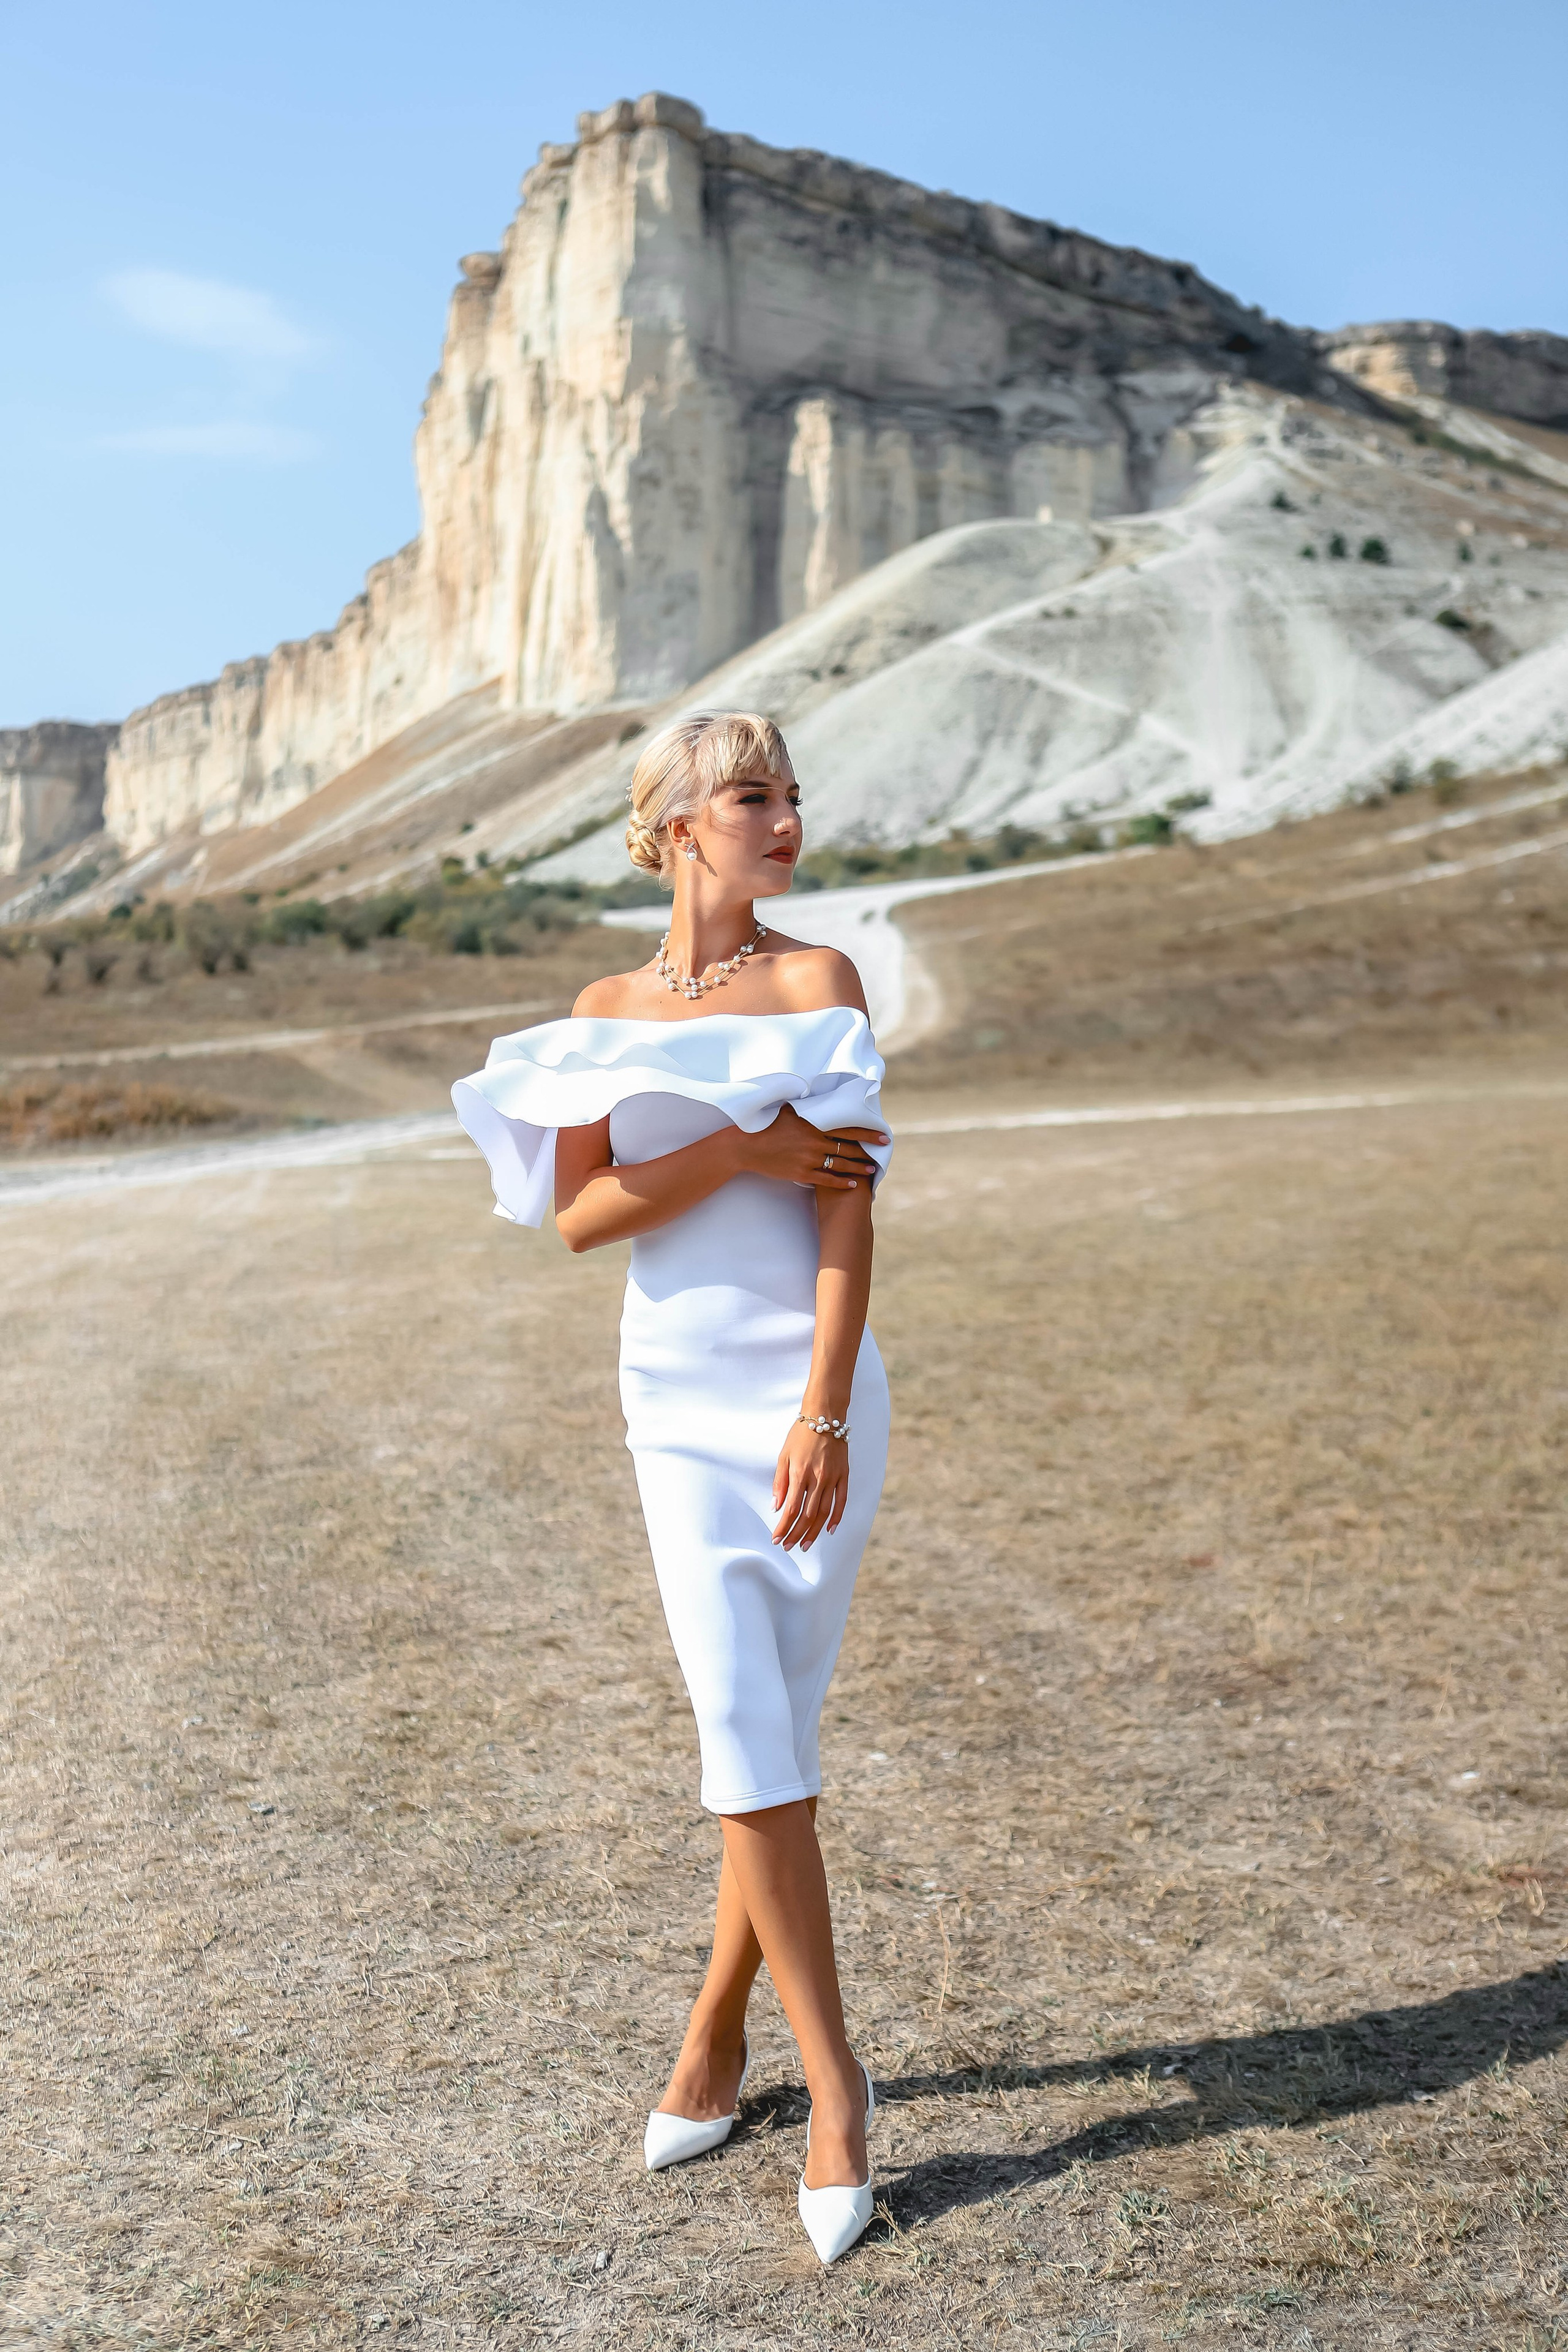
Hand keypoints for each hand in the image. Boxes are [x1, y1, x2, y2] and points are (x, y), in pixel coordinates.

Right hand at [738, 1105, 885, 1190]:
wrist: (747, 1146)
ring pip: (841, 1164)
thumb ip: (807, 1106)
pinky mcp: (802, 1173)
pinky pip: (827, 1179)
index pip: (848, 1129)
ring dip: (859, 1168)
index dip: (867, 1133)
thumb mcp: (789, 1110)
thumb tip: (818, 1096)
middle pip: (849, 1147)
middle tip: (883, 1152)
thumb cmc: (767, 1125)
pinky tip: (852, 1183)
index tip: (883, 1136)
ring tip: (872, 1170)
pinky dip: (841, 1182)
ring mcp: (809, 1159)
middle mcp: (815, 1142)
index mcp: (814, 1124)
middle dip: (868, 1151)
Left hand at [772, 1416, 848, 1551]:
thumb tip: (776, 1507)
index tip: (776, 1539)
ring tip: (805, 1545)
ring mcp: (833, 1478)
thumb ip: (780, 1482)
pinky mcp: (844, 1475)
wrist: (825, 1415)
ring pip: (824, 1513)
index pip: (791, 1508)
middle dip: (796, 1534)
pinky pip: (841, 1501)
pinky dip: (836, 1518)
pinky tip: (829, 1530)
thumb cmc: (800, 1434)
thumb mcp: (784, 1455)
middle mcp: (818, 1478)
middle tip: (788, 1546)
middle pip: (807, 1515)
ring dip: (813, 1532)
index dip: (783, 1527)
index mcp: (800, 1473)